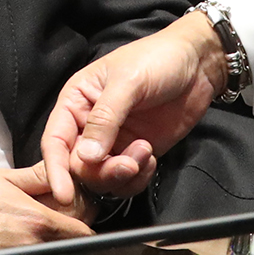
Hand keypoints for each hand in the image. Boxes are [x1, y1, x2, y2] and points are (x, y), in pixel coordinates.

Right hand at [0, 165, 94, 254]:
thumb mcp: (4, 178)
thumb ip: (40, 176)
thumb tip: (67, 174)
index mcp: (34, 219)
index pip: (81, 230)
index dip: (81, 225)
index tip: (75, 223)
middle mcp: (30, 248)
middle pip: (69, 251)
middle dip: (65, 240)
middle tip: (48, 232)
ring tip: (28, 246)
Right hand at [40, 10, 217, 206]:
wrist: (198, 64)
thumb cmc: (157, 59)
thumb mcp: (127, 82)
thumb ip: (105, 119)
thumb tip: (85, 157)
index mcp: (76, 101)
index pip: (55, 141)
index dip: (55, 170)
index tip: (63, 195)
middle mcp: (89, 125)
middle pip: (79, 166)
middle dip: (102, 172)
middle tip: (129, 164)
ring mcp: (114, 141)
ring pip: (102, 178)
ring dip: (123, 175)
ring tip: (146, 151)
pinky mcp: (136, 153)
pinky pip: (127, 180)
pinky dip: (138, 177)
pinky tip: (152, 157)